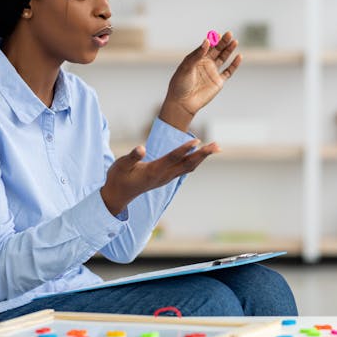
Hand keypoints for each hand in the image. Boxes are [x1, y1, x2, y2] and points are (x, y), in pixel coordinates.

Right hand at [100, 139, 220, 215]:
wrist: (118, 196)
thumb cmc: (118, 178)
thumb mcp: (121, 166)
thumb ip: (131, 157)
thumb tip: (141, 148)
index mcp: (153, 171)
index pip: (172, 158)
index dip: (184, 149)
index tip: (197, 141)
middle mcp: (163, 176)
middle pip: (187, 164)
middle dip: (203, 154)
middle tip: (217, 145)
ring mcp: (166, 178)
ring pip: (189, 167)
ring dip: (202, 157)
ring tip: (215, 147)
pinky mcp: (166, 178)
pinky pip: (185, 169)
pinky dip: (195, 161)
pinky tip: (201, 154)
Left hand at [159, 31, 241, 131]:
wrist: (183, 103)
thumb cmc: (180, 84)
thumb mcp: (186, 67)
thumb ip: (197, 54)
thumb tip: (207, 41)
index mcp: (196, 58)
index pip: (207, 46)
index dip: (213, 40)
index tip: (218, 34)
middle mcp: (205, 63)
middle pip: (217, 50)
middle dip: (223, 42)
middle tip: (229, 34)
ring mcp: (212, 72)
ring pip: (223, 58)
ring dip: (229, 50)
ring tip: (235, 41)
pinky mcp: (218, 82)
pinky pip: (228, 71)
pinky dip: (234, 64)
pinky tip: (239, 56)